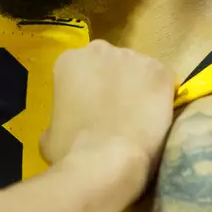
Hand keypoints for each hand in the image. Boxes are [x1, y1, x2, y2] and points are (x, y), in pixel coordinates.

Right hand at [41, 40, 175, 178]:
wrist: (109, 161)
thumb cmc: (71, 149)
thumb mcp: (49, 135)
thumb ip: (58, 119)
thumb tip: (67, 124)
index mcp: (69, 61)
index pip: (80, 70)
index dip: (86, 91)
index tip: (89, 111)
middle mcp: (100, 50)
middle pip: (110, 65)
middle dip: (113, 83)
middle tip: (115, 113)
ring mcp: (134, 58)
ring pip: (138, 71)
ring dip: (138, 88)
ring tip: (138, 119)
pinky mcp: (161, 71)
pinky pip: (162, 82)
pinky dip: (160, 97)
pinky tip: (155, 119)